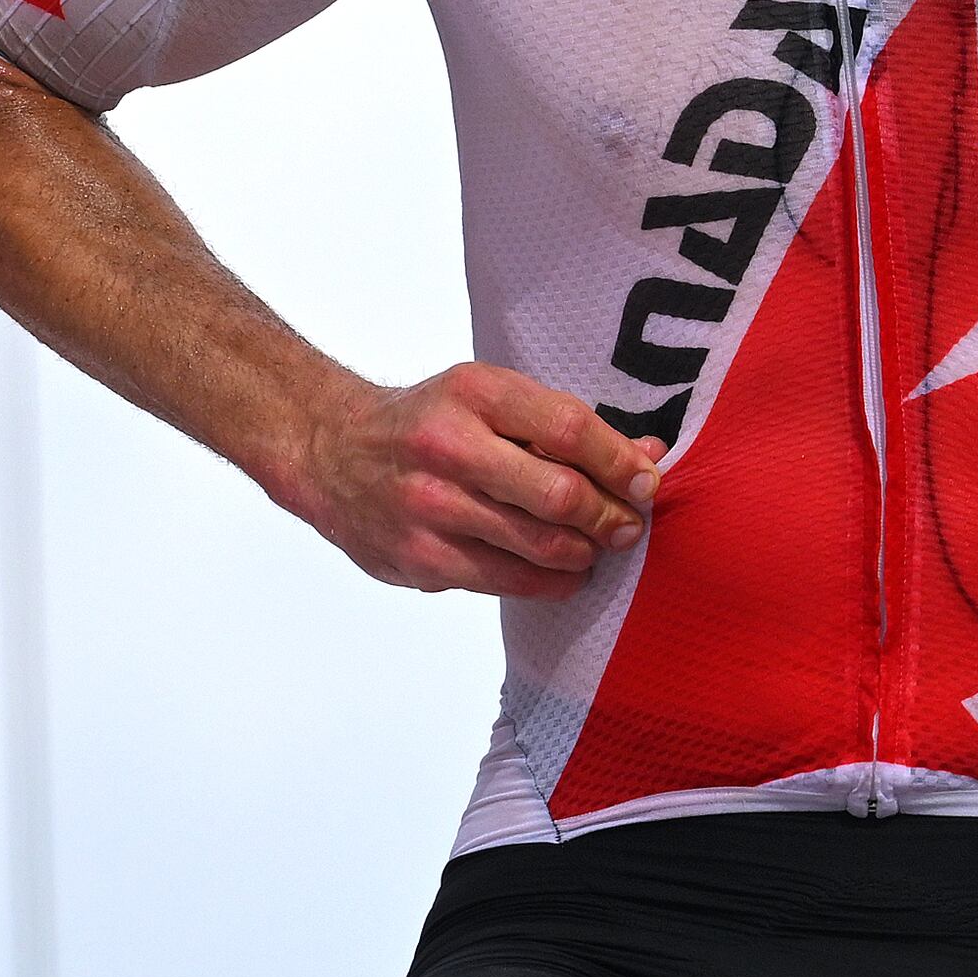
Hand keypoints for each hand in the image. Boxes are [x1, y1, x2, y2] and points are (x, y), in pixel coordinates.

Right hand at [283, 364, 663, 597]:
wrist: (330, 452)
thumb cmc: (425, 423)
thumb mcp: (484, 398)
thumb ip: (559, 425)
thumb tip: (646, 454)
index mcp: (473, 394)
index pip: (568, 430)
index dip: (620, 462)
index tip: (647, 481)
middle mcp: (449, 449)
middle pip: (560, 495)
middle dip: (610, 517)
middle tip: (630, 527)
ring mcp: (431, 509)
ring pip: (540, 546)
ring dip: (586, 553)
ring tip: (598, 548)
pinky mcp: (422, 559)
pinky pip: (508, 581)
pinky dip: (551, 582)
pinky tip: (565, 574)